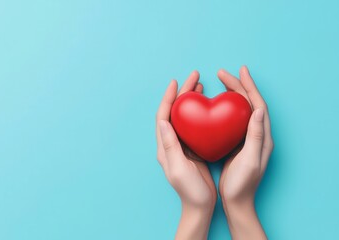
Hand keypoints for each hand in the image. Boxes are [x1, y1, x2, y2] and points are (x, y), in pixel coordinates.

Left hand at [156, 71, 216, 239]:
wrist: (199, 206)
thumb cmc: (190, 191)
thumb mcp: (179, 169)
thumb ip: (170, 146)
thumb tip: (162, 121)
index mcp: (164, 147)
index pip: (163, 116)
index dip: (169, 98)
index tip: (176, 82)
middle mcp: (170, 143)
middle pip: (174, 112)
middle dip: (182, 93)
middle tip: (193, 76)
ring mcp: (181, 145)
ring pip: (184, 116)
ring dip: (190, 100)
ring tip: (199, 85)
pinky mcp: (192, 148)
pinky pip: (194, 124)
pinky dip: (199, 112)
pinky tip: (207, 105)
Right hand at [217, 66, 273, 239]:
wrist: (237, 201)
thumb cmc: (242, 184)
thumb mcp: (250, 161)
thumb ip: (255, 136)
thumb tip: (258, 110)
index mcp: (262, 137)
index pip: (258, 105)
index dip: (249, 87)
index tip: (240, 71)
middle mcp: (256, 134)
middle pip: (249, 104)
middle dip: (238, 86)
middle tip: (224, 73)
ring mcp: (246, 138)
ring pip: (240, 110)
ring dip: (232, 94)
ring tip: (221, 82)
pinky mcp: (237, 142)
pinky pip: (231, 119)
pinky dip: (224, 107)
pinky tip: (216, 104)